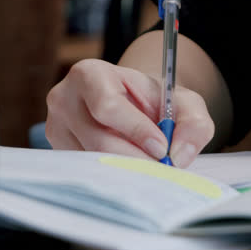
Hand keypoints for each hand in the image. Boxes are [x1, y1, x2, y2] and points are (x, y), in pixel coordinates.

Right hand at [45, 59, 214, 166]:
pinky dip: (114, 175)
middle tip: (162, 169)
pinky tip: (131, 170)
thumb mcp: (184, 102)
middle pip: (99, 141)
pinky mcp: (59, 150)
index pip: (107, 107)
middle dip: (136, 159)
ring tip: (150, 167)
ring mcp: (56, 127)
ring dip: (127, 169)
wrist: (133, 107)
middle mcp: (64, 99)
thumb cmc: (155, 101)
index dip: (136, 130)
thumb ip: (194, 123)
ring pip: (93, 161)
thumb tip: (179, 156)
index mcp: (89, 74)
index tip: (162, 148)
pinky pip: (87, 171)